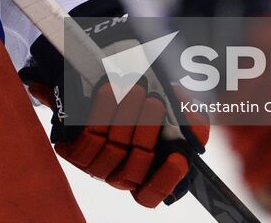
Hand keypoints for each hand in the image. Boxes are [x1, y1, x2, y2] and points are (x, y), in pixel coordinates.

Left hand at [19, 0, 209, 207]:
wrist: (105, 76)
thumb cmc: (145, 95)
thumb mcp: (174, 105)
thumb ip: (191, 122)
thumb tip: (197, 136)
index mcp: (145, 171)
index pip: (150, 195)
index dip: (165, 181)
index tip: (177, 158)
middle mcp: (119, 173)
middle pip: (133, 170)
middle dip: (147, 132)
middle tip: (154, 101)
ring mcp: (96, 164)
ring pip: (112, 152)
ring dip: (124, 118)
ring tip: (134, 90)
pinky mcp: (73, 150)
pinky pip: (87, 142)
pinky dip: (99, 115)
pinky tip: (107, 92)